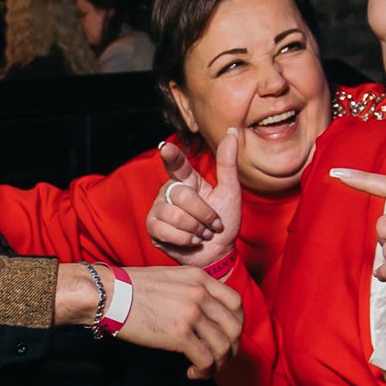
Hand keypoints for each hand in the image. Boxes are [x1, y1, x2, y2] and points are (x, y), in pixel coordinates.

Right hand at [113, 264, 243, 378]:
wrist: (108, 293)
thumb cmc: (130, 288)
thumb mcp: (170, 279)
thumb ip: (191, 291)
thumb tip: (202, 316)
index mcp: (200, 278)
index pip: (236, 303)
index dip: (236, 324)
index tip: (227, 336)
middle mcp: (200, 294)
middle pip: (234, 327)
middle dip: (231, 348)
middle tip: (220, 359)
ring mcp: (192, 314)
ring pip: (223, 346)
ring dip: (218, 364)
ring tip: (204, 370)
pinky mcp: (180, 334)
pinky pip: (206, 359)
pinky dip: (203, 371)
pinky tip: (192, 372)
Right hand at [146, 130, 240, 269]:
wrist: (217, 254)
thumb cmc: (223, 223)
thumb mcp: (230, 192)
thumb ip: (228, 164)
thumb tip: (232, 132)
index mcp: (187, 180)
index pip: (177, 164)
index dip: (171, 156)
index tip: (165, 148)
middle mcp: (169, 191)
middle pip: (183, 196)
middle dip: (204, 215)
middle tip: (213, 225)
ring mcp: (159, 209)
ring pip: (175, 215)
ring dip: (196, 229)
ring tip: (202, 233)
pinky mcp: (153, 228)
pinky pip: (166, 230)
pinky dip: (185, 239)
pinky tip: (191, 241)